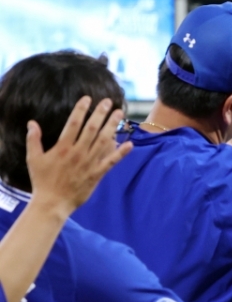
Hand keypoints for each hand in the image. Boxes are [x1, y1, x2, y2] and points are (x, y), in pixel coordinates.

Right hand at [26, 97, 132, 218]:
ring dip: (112, 127)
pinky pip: (111, 161)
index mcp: (62, 148)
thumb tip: (32, 123)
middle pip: (92, 129)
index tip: (87, 98)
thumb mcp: (34, 159)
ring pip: (103, 141)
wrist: (53, 203)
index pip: (73, 124)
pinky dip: (121, 153)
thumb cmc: (42, 181)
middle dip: (100, 113)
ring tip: (120, 114)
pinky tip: (130, 143)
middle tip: (109, 101)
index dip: (81, 110)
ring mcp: (89, 163)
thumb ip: (33, 140)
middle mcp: (78, 153)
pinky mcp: (97, 174)